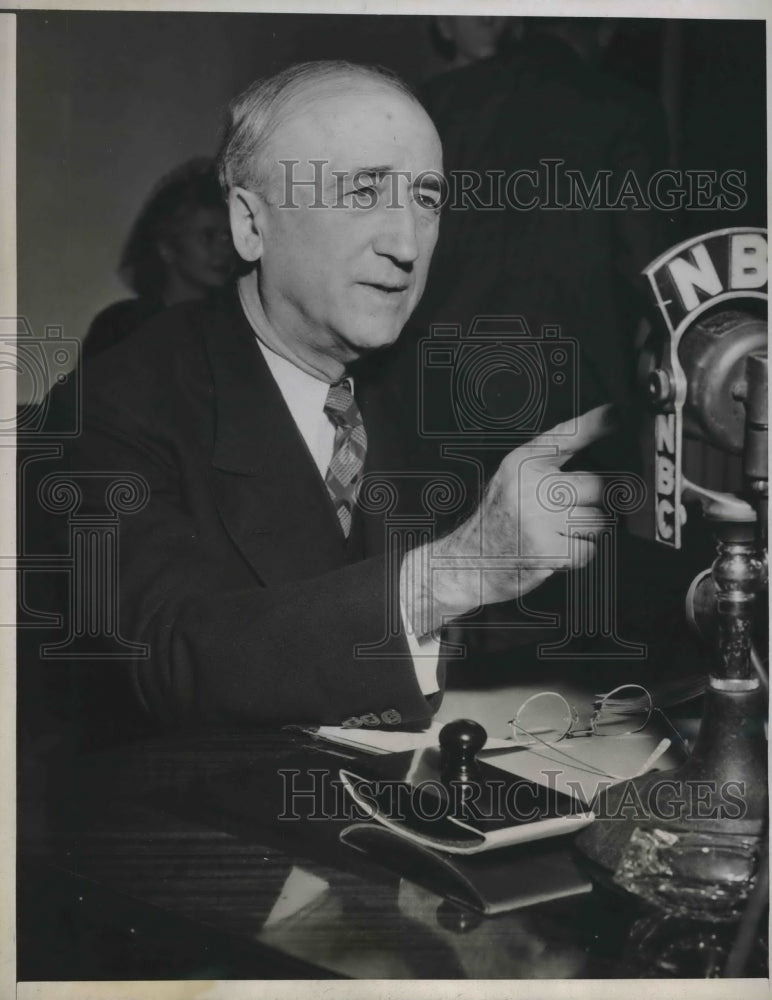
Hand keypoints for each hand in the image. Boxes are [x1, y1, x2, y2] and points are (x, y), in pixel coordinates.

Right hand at [401, 405, 616, 635]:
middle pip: (598, 485)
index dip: (596, 424)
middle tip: (570, 512)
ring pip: (598, 520)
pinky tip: (555, 551)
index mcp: (522, 463)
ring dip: (586, 531)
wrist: (467, 563)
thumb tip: (602, 439)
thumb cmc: (497, 519)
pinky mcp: (547, 550)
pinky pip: (588, 550)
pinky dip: (578, 555)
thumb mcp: (513, 479)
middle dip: (594, 502)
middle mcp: (530, 486)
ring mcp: (539, 519)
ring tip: (557, 533)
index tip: (617, 413)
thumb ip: (550, 460)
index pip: (566, 436)